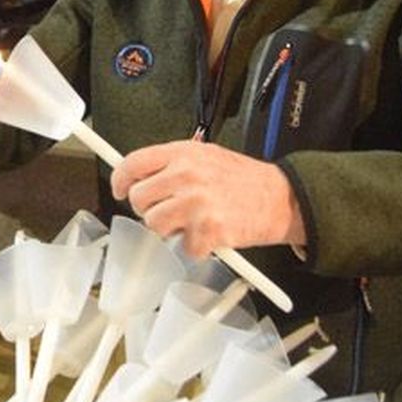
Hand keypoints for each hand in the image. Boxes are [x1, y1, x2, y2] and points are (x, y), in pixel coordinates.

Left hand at [110, 139, 304, 256]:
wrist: (281, 197)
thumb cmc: (243, 178)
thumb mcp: (205, 156)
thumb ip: (171, 164)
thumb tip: (137, 175)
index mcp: (182, 153)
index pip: (132, 164)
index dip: (120, 180)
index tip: (120, 189)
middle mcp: (186, 175)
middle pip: (137, 199)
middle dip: (149, 208)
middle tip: (169, 209)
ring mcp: (196, 203)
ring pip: (154, 225)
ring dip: (170, 230)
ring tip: (191, 222)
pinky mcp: (209, 230)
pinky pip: (183, 248)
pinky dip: (196, 248)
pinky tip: (211, 234)